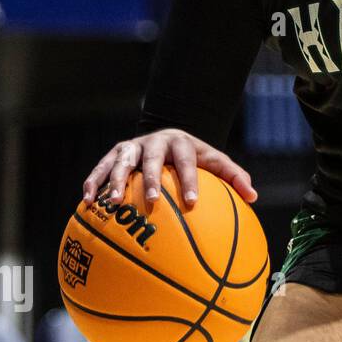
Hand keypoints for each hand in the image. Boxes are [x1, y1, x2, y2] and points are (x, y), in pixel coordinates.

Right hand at [82, 129, 256, 210]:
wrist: (167, 138)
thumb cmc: (194, 157)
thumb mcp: (214, 162)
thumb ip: (233, 177)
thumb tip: (254, 197)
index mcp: (181, 143)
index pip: (187, 161)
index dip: (189, 180)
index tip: (192, 203)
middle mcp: (155, 142)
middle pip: (152, 159)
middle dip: (150, 179)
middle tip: (151, 201)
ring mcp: (132, 147)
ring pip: (121, 162)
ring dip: (115, 181)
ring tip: (112, 203)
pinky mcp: (114, 154)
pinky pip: (100, 168)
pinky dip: (93, 183)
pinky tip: (88, 203)